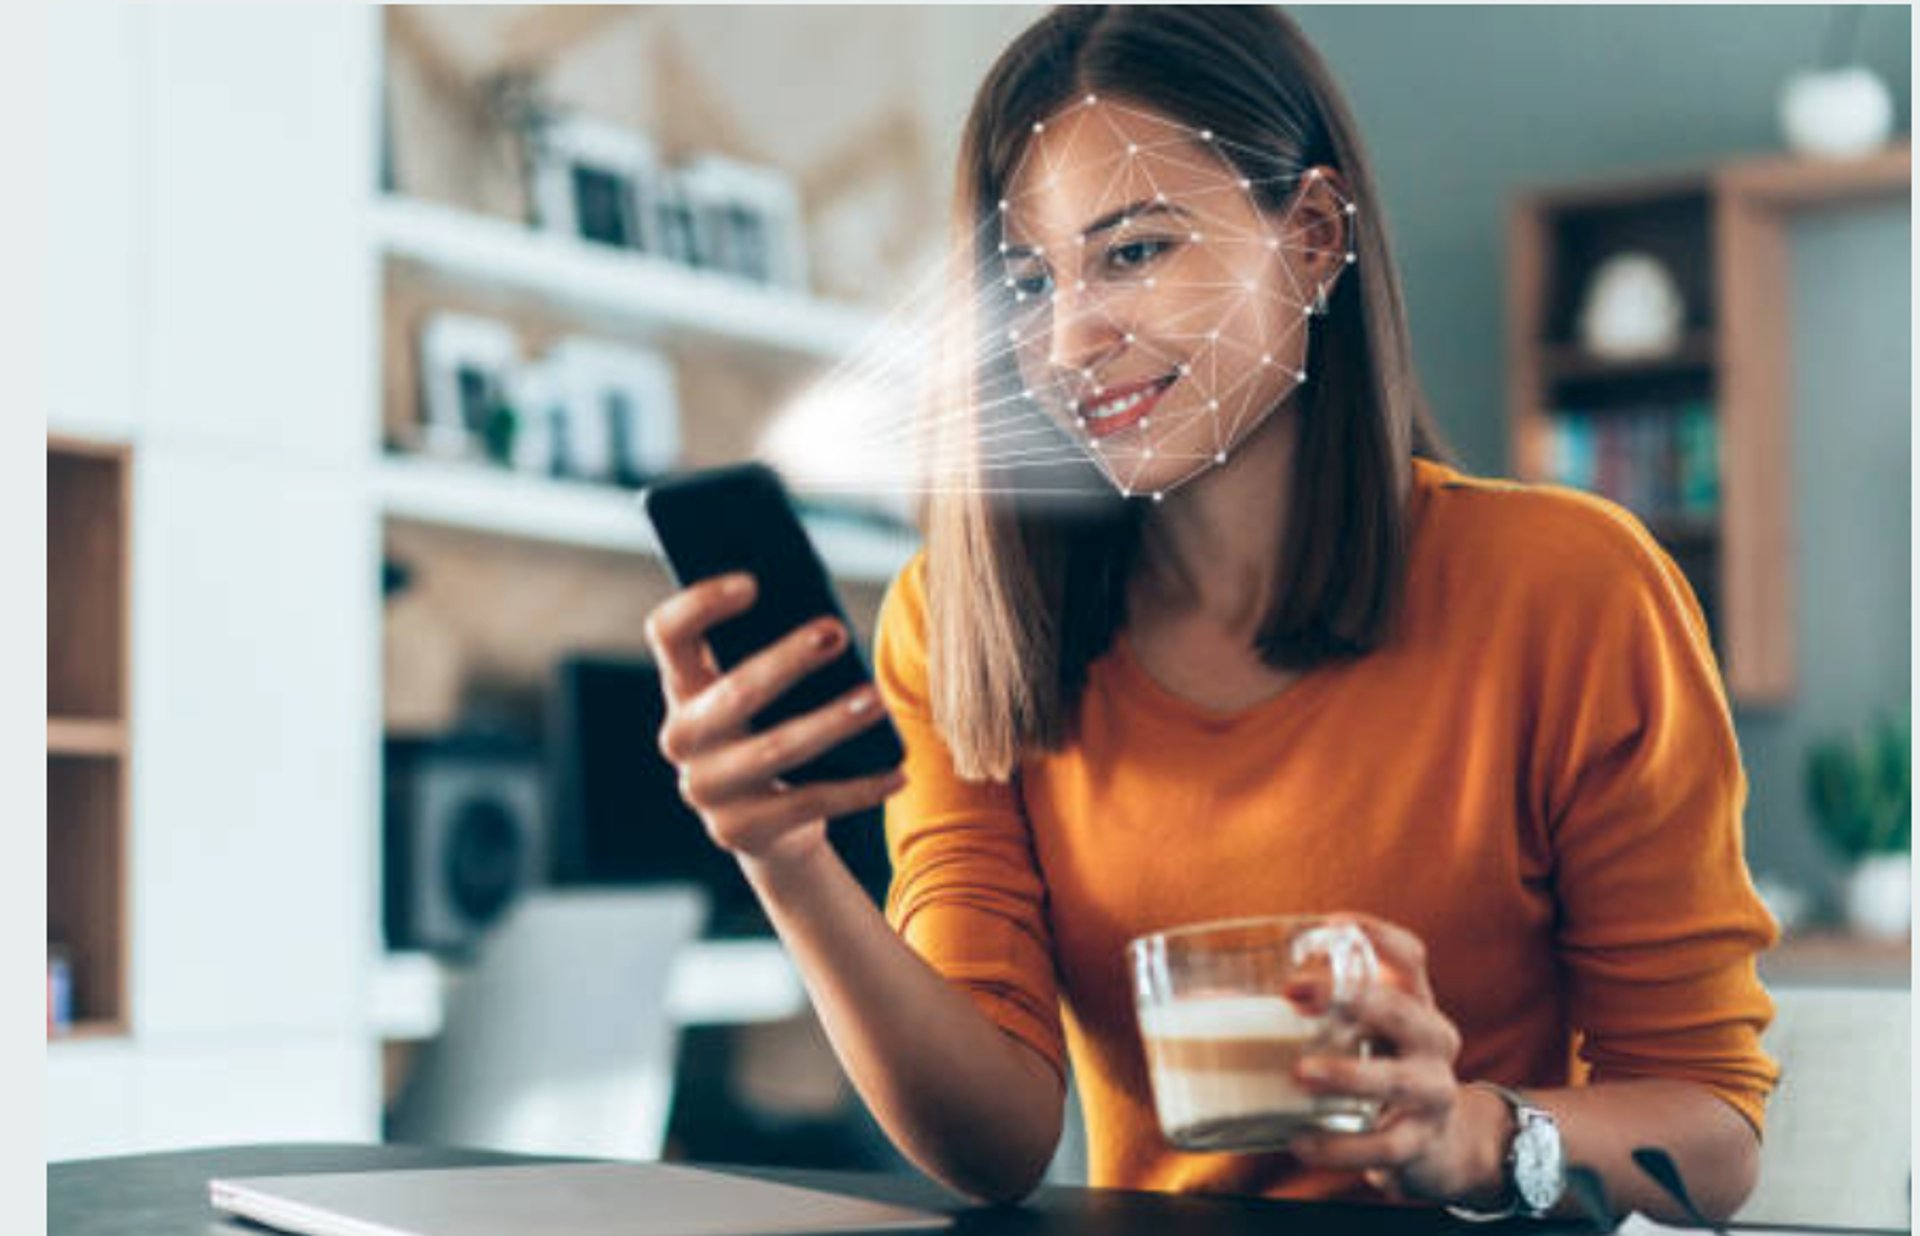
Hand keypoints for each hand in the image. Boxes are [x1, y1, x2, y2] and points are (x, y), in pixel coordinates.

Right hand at [644, 571, 906, 868]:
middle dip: (787, 660)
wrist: (770, 825)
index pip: (668, 633)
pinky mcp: (739, 830)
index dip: (701, 604)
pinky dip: (859, 788)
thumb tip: (828, 621)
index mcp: (682, 686)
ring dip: (831, 722)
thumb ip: (775, 650)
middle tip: (837, 632)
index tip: (753, 582)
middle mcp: (681, 738)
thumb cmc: (775, 729)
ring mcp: (705, 789)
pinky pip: (809, 803)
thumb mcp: (767, 692)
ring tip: (877, 699)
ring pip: (775, 750)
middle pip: (732, 692)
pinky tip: (897, 773)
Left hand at [1284, 914, 1501, 1204]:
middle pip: (1402, 1009)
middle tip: (1293, 992)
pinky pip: (1382, 1146)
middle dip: (1349, 997)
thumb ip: (1304, 1013)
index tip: (1332, 923)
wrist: (1437, 1145)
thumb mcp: (1357, 1034)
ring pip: (1395, 1079)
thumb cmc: (1375, 1069)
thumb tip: (1202, 1003)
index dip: (1377, 935)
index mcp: (1413, 1003)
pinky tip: (1301, 1142)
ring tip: (1300, 1073)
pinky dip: (1341, 1147)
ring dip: (1347, 1073)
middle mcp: (1431, 1040)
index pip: (1410, 957)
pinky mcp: (1420, 1141)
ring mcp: (1432, 1091)